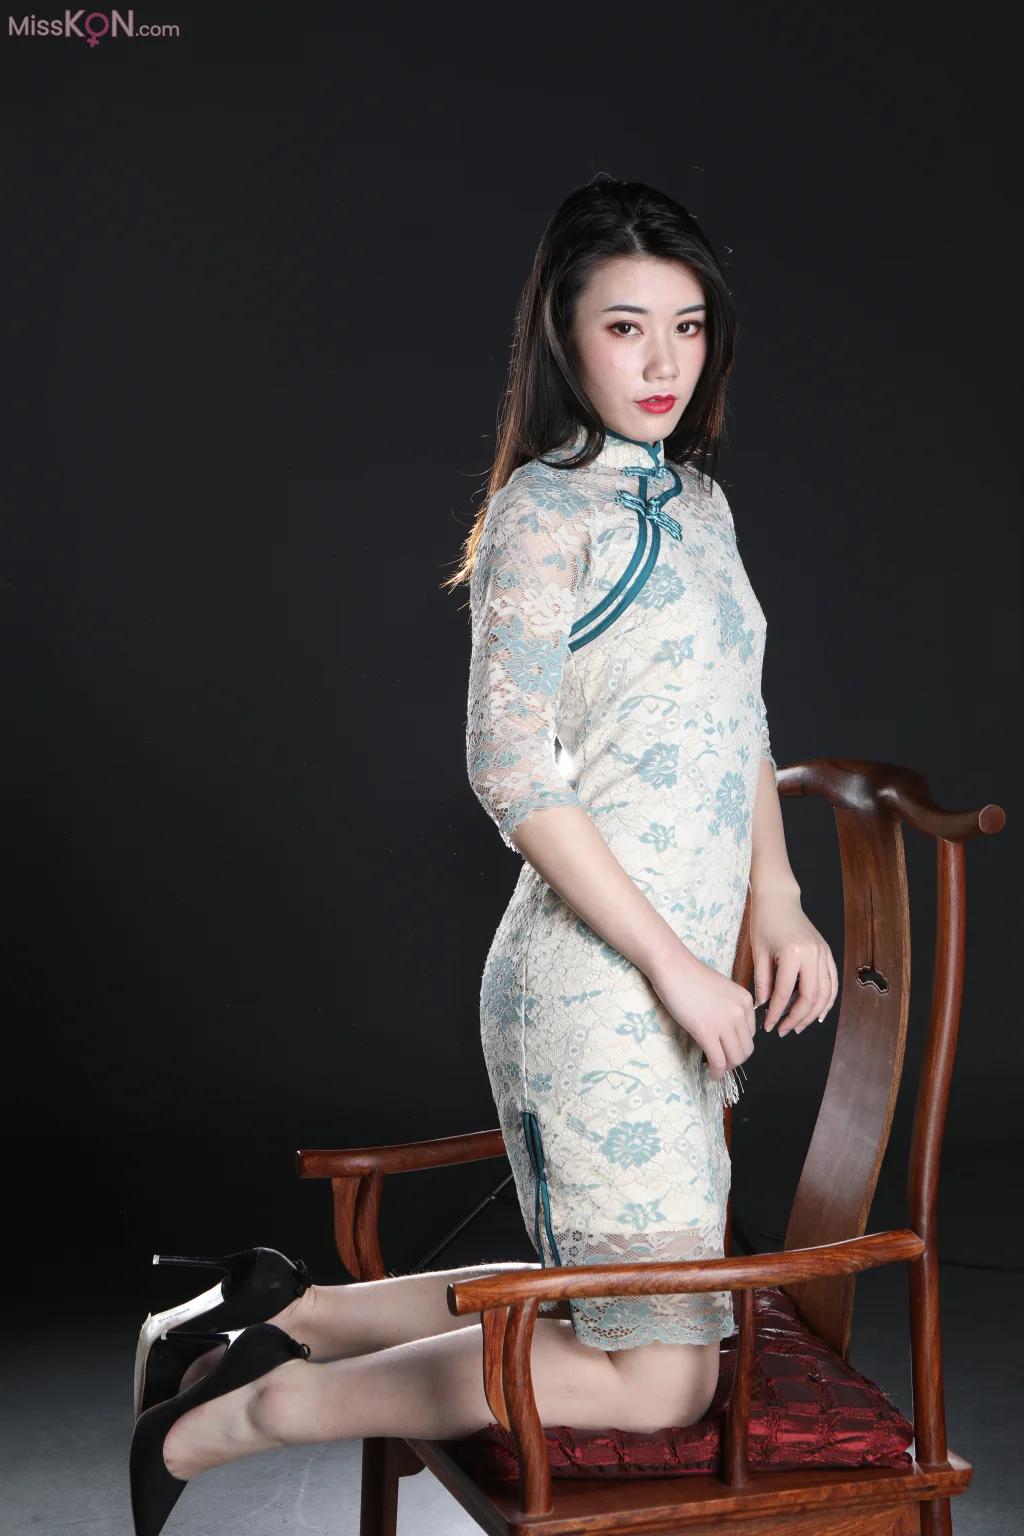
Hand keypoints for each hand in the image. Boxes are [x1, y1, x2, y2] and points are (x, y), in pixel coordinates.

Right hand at [647, 949, 755, 1080]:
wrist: (673, 968)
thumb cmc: (690, 975)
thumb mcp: (722, 989)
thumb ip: (729, 1008)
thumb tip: (725, 1031)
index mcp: (745, 1001)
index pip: (751, 1034)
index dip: (739, 1044)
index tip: (728, 1048)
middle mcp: (739, 1012)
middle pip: (746, 1049)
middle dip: (735, 1059)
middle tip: (723, 1061)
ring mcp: (724, 1023)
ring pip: (735, 1058)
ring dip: (726, 1067)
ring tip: (716, 1068)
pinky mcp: (706, 1032)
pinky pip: (717, 1061)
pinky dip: (716, 1072)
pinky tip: (711, 1074)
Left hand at [750, 889, 837, 1034]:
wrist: (779, 899)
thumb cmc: (765, 922)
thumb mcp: (758, 953)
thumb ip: (762, 982)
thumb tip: (763, 1007)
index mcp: (792, 953)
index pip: (784, 993)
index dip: (776, 1013)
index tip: (768, 1026)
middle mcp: (812, 954)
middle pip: (810, 997)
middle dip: (797, 1018)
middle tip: (784, 1030)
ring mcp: (823, 953)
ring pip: (825, 993)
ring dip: (813, 1013)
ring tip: (799, 1026)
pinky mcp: (827, 953)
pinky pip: (832, 982)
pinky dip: (827, 1000)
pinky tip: (818, 1013)